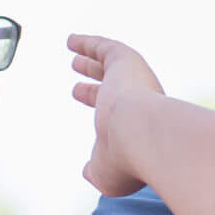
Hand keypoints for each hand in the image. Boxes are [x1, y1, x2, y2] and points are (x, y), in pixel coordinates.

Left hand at [69, 34, 163, 197]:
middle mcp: (138, 100)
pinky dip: (88, 43)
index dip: (94, 101)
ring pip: (109, 66)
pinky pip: (105, 47)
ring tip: (74, 56)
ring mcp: (132, 80)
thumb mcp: (107, 173)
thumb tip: (87, 171)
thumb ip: (96, 170)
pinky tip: (71, 41)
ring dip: (91, 61)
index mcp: (136, 125)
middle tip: (77, 86)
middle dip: (93, 86)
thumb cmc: (127, 159)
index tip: (79, 95)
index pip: (112, 111)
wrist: (143, 135)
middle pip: (111, 89)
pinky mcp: (125, 61)